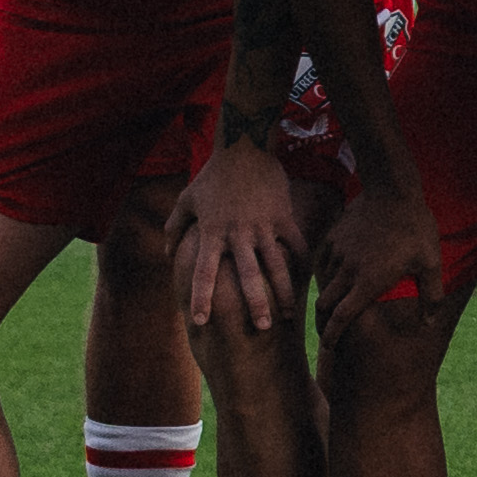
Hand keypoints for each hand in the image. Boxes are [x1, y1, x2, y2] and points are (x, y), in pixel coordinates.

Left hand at [169, 137, 310, 335]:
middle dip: (255, 304)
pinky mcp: (283, 217)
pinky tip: (307, 282)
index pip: (204, 272)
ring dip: (283, 292)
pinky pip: (295, 245)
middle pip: (247, 276)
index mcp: (212, 232)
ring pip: (276, 265)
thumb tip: (168, 254)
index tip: (200, 322)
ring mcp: (263, 226)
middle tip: (261, 330)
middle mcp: (238, 234)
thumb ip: (175, 228)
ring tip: (288, 316)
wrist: (244, 146)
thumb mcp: (186, 199)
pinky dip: (302, 263)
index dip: (201, 297)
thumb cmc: (213, 175)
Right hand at [314, 174, 443, 328]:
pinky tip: (335, 276)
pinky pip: (322, 262)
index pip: (341, 317)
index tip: (327, 346)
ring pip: (322, 283)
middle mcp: (347, 271)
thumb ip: (431, 296)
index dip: (331, 335)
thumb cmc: (415, 228)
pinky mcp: (332, 238)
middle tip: (327, 331)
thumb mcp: (431, 263)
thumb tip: (428, 323)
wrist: (392, 190)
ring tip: (333, 304)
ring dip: (326, 297)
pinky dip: (325, 274)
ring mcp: (336, 253)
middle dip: (322, 322)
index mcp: (368, 282)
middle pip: (324, 305)